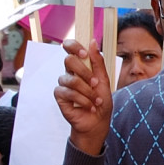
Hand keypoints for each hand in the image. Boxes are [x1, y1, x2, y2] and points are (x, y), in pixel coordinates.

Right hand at [54, 38, 112, 155]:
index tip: (84, 53)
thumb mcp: (104, 80)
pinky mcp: (60, 96)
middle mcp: (69, 73)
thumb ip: (98, 62)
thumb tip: (92, 42)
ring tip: (95, 100)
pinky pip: (68, 92)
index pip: (69, 48)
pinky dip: (82, 100)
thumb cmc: (100, 101)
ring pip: (70, 79)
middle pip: (68, 60)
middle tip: (95, 83)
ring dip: (87, 91)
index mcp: (80, 66)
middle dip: (85, 72)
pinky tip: (89, 106)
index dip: (73, 46)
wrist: (97, 122)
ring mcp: (63, 84)